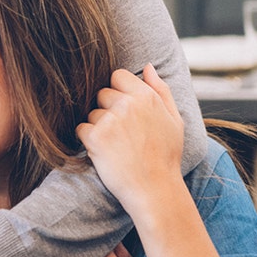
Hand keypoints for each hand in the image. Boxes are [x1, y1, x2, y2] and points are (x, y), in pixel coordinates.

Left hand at [75, 64, 185, 215]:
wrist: (155, 190)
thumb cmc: (166, 156)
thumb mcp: (174, 120)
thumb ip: (161, 90)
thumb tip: (148, 66)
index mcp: (146, 97)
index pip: (117, 75)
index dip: (118, 91)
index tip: (125, 110)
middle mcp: (128, 105)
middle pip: (102, 93)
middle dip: (108, 109)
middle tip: (123, 133)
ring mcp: (110, 120)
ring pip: (92, 113)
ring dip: (99, 126)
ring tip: (117, 145)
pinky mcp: (95, 137)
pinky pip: (81, 129)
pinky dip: (89, 140)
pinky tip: (106, 152)